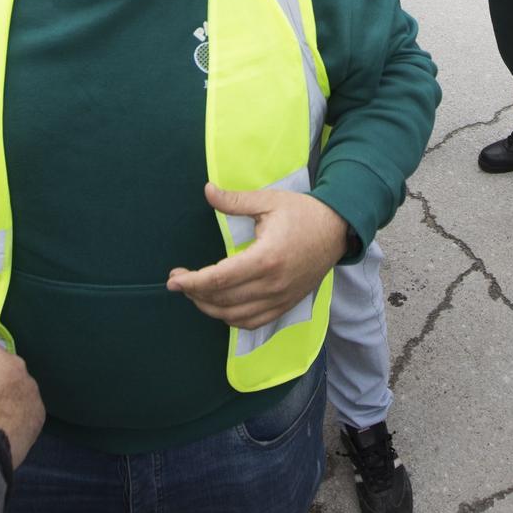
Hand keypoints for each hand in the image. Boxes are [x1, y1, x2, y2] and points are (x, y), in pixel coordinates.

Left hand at [167, 184, 347, 331]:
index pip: (218, 279)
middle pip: (222, 300)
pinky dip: (231, 318)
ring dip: (209, 308)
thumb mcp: (269, 201)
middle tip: (178, 281)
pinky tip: (220, 306)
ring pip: (234, 316)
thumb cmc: (303, 213)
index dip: (192, 281)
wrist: (338, 229)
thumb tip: (207, 190)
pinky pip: (253, 322)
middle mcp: (272, 284)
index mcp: (266, 258)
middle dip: (194, 294)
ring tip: (195, 292)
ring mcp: (280, 298)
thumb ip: (235, 200)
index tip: (174, 278)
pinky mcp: (286, 304)